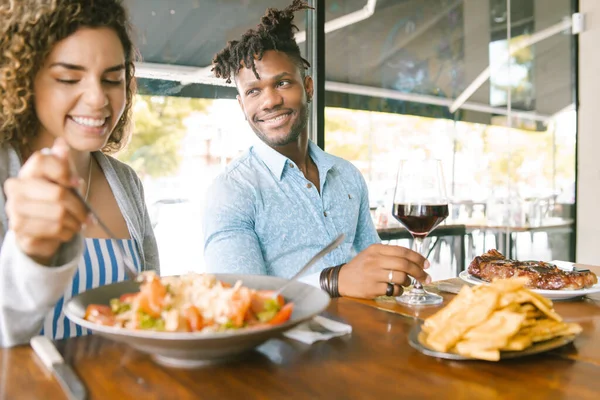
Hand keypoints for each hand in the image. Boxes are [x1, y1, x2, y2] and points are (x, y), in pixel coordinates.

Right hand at [3, 138, 88, 264]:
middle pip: (58, 193)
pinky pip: (54, 230)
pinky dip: (68, 233)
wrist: (42, 232)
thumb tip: (61, 143)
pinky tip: (67, 232)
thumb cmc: (56, 202)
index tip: (78, 183)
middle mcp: (15, 188)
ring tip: (78, 224)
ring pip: (59, 214)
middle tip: (87, 216)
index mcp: (27, 171)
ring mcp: (14, 210)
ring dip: (75, 222)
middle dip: (79, 207)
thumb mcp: (65, 181)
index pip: (42, 161)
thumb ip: (64, 164)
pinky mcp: (19, 231)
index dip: (65, 172)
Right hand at [337, 243, 430, 298]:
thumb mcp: (371, 254)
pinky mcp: (372, 288)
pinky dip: (399, 291)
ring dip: (409, 282)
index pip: (403, 251)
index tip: (426, 264)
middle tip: (426, 278)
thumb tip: (414, 260)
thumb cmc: (360, 267)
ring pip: (401, 278)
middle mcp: (375, 260)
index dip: (418, 258)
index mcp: (376, 249)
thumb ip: (389, 254)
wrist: (341, 279)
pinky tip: (396, 290)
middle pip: (405, 265)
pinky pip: (394, 290)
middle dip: (419, 272)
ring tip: (407, 283)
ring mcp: (373, 274)